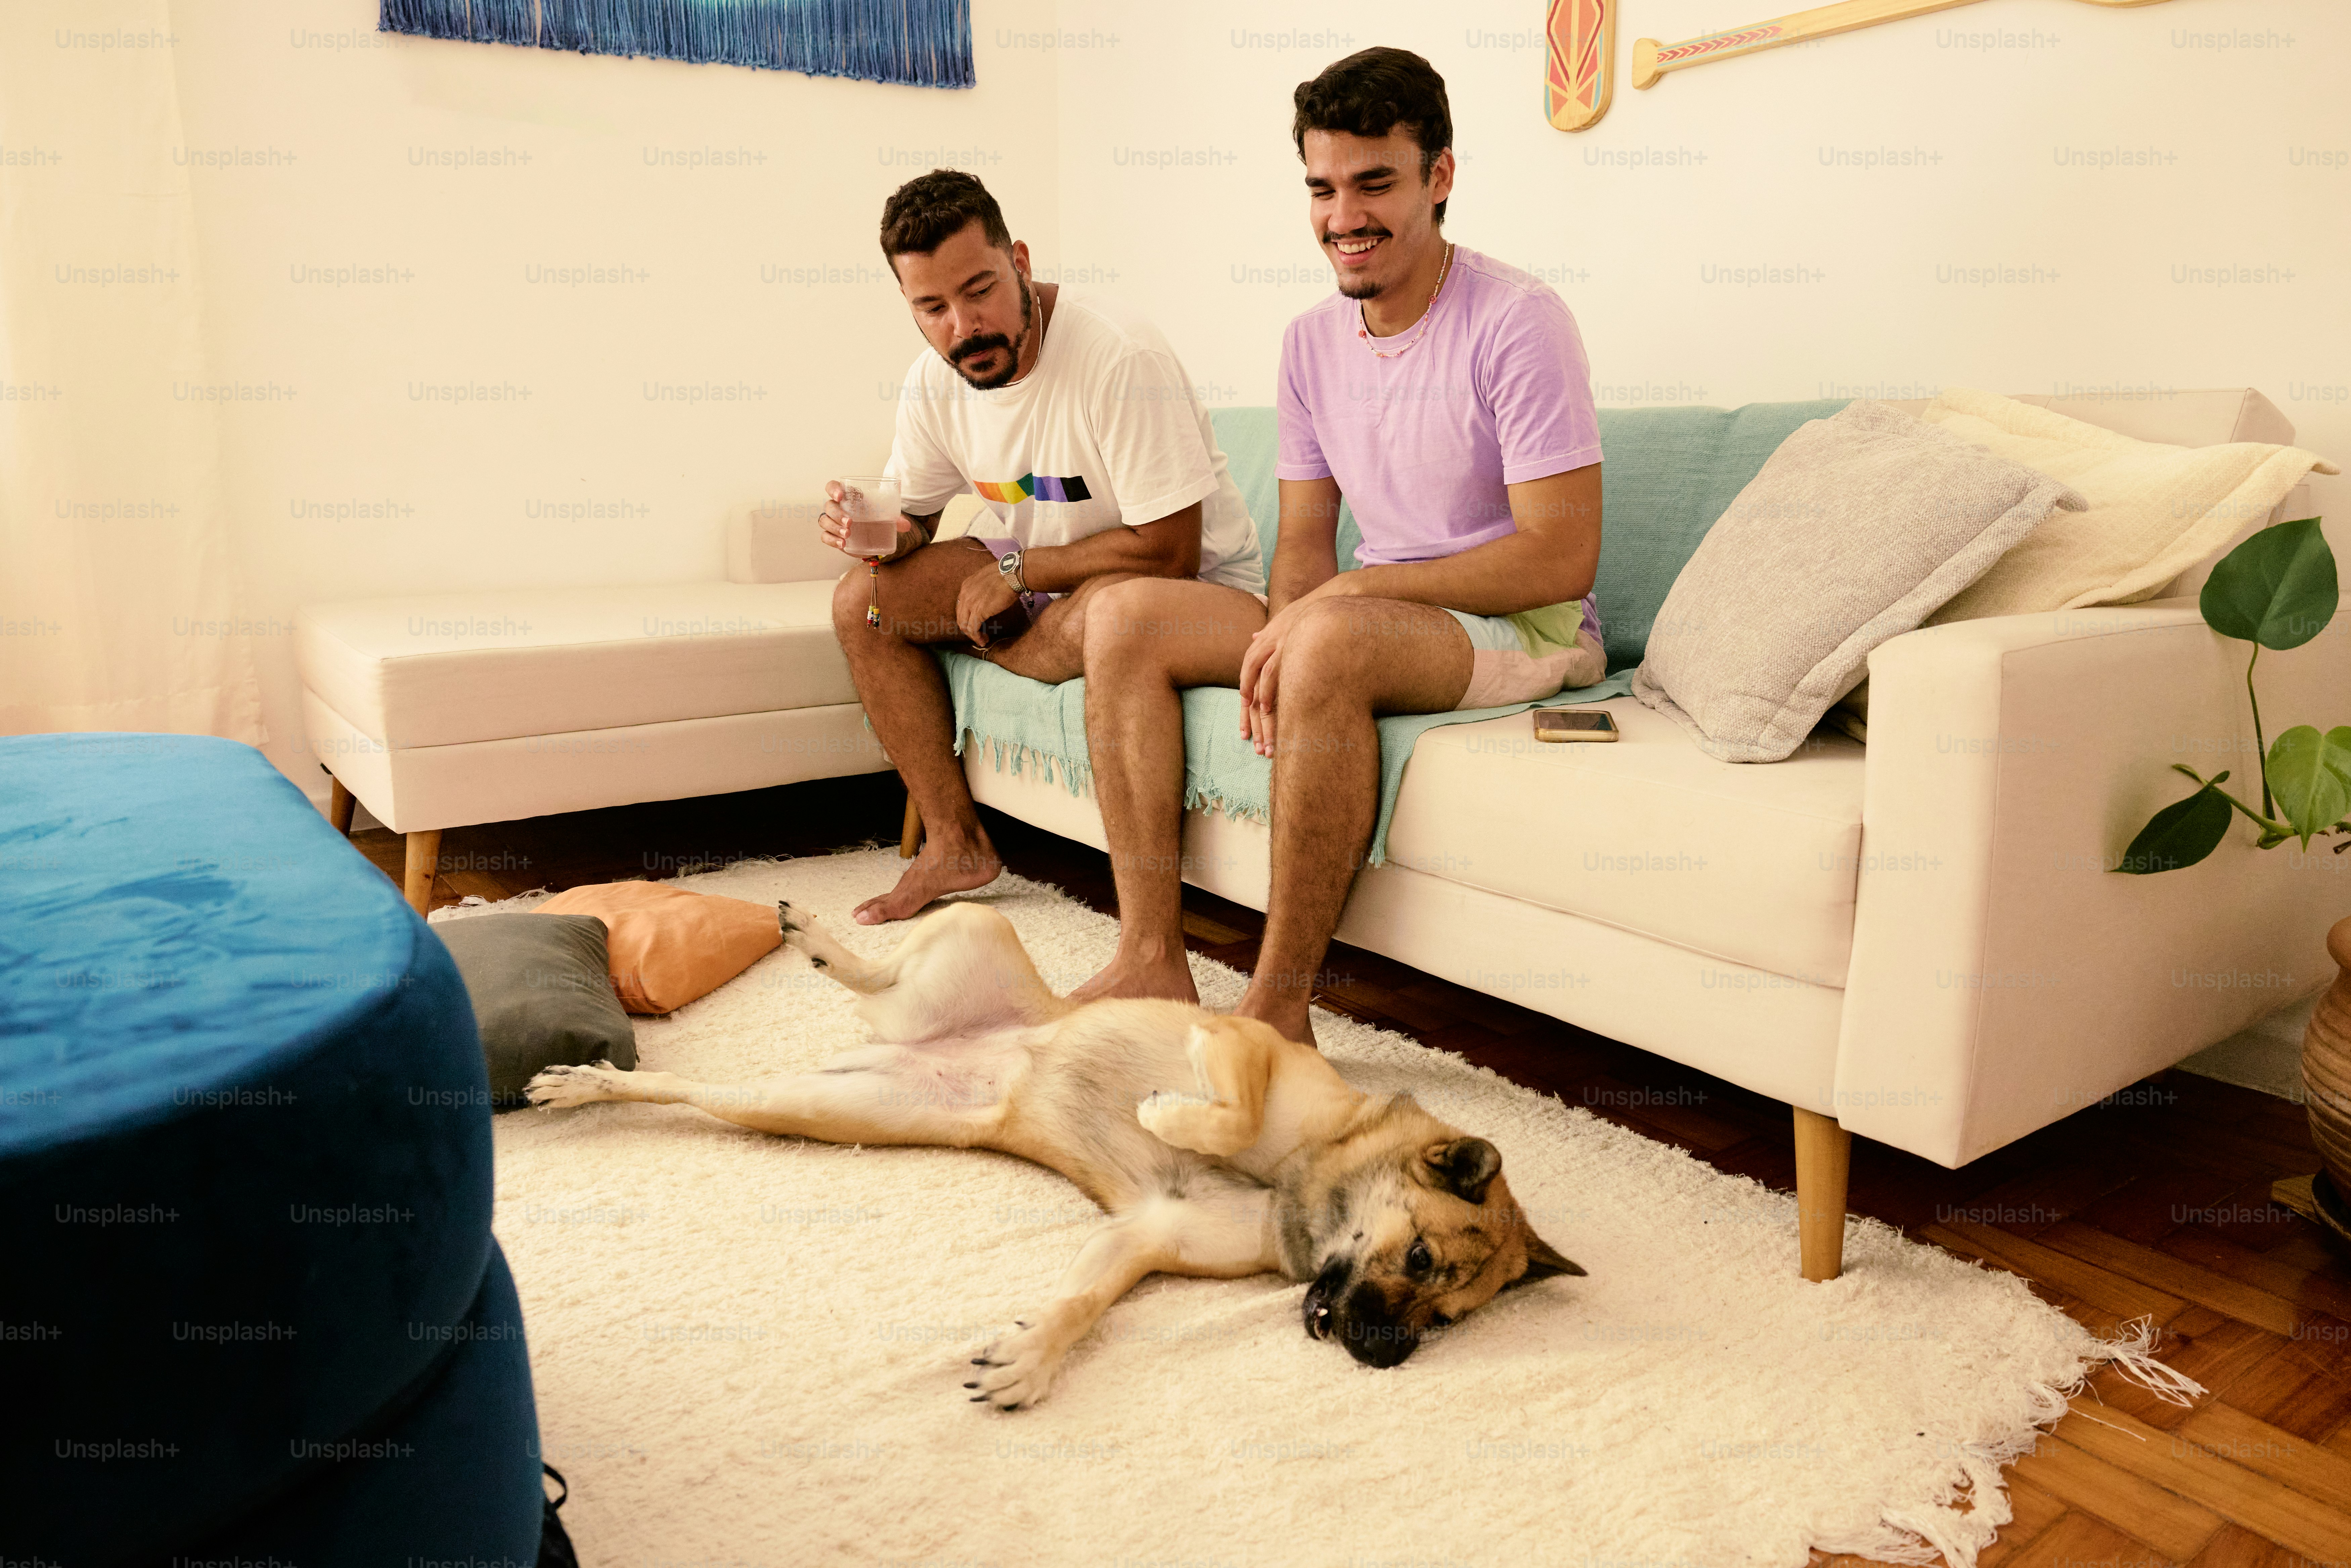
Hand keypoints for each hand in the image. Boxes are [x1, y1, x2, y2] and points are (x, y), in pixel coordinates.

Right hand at [821, 479, 912, 559]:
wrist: (873, 533)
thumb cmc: (876, 517)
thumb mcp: (887, 515)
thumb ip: (896, 518)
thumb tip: (906, 525)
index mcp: (847, 496)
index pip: (832, 486)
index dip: (833, 489)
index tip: (840, 496)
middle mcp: (837, 507)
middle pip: (829, 506)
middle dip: (837, 514)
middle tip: (850, 522)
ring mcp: (832, 522)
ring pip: (824, 521)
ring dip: (834, 527)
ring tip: (847, 534)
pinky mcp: (833, 535)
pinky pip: (825, 537)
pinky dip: (832, 540)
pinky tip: (842, 544)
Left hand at [956, 563, 1019, 646]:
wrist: (1011, 574)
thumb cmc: (1005, 575)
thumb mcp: (987, 580)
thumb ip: (982, 590)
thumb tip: (987, 599)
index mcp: (966, 586)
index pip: (961, 606)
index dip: (967, 617)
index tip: (975, 623)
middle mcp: (964, 594)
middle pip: (960, 617)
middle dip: (967, 628)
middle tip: (977, 634)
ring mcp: (970, 603)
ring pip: (964, 624)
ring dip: (972, 635)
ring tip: (981, 639)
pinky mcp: (978, 611)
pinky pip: (973, 629)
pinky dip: (977, 637)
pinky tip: (983, 640)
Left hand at [1239, 580, 1354, 756]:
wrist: (1334, 598)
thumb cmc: (1313, 613)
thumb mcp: (1286, 619)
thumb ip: (1269, 633)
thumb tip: (1254, 636)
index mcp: (1264, 643)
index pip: (1248, 680)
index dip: (1246, 707)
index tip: (1245, 730)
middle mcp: (1266, 645)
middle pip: (1250, 688)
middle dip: (1250, 719)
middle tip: (1252, 743)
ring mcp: (1277, 647)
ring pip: (1260, 686)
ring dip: (1262, 715)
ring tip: (1265, 738)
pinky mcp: (1290, 648)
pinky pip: (1274, 674)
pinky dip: (1270, 692)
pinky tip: (1270, 711)